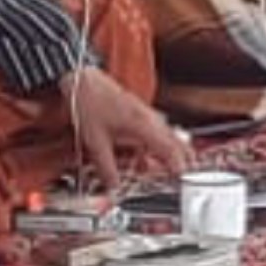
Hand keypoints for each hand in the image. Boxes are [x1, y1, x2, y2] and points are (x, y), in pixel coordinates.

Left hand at [59, 66, 190, 190]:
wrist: (82, 80)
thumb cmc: (89, 103)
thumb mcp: (95, 143)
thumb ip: (107, 168)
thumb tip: (113, 185)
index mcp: (142, 125)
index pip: (169, 148)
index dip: (177, 164)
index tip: (180, 176)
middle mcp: (148, 117)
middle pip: (174, 139)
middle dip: (181, 156)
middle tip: (183, 170)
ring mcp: (144, 112)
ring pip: (165, 134)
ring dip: (167, 150)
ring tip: (165, 163)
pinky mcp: (138, 111)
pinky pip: (155, 129)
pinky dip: (156, 142)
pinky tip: (145, 151)